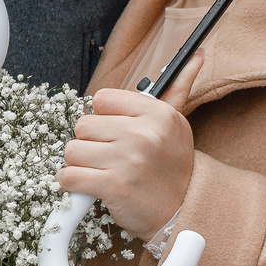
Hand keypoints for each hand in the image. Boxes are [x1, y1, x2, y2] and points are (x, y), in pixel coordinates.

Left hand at [58, 87, 193, 240]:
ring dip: (81, 165)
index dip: (103, 118)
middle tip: (109, 157)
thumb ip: (177, 89)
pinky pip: (69, 176)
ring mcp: (128, 160)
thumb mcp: (177, 126)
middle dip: (90, 143)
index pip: (102, 100)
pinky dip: (71, 184)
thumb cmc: (173, 167)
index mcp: (157, 114)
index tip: (115, 133)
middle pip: (83, 125)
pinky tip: (88, 186)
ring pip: (72, 151)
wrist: (184, 211)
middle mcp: (143, 133)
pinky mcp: (114, 187)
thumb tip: (196, 54)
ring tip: (102, 172)